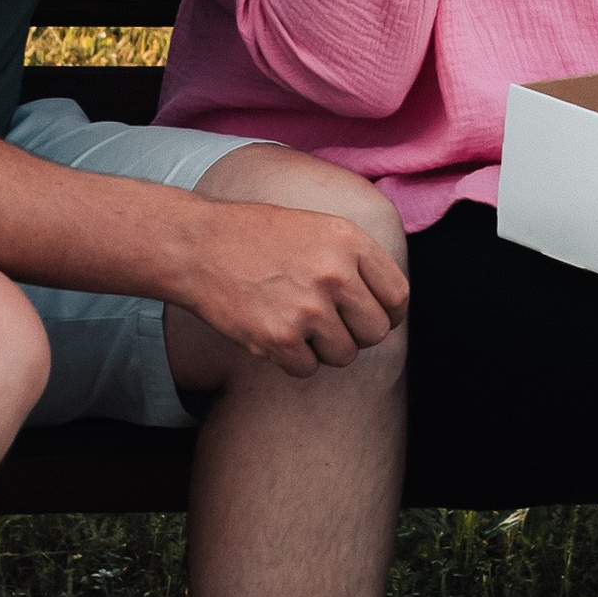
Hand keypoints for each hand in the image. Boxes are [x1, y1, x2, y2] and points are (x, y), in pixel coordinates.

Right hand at [179, 200, 409, 375]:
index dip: (387, 312)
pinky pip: (309, 369)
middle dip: (355, 333)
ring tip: (297, 324)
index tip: (370, 316)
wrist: (199, 246)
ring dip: (324, 348)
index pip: (398, 296)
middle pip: (376, 332)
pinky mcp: (280, 339)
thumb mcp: (318, 227)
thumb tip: (386, 302)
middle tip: (329, 323)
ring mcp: (308, 309)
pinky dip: (293, 360)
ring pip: (344, 355)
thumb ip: (356, 260)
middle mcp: (336, 274)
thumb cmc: (257, 236)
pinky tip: (275, 333)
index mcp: (350, 241)